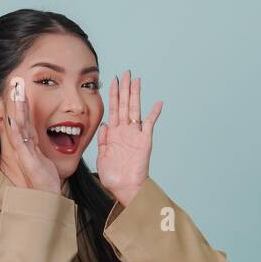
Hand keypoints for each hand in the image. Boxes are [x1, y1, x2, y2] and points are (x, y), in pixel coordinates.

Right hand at [0, 77, 60, 193]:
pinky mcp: (26, 160)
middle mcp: (23, 145)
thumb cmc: (46, 178)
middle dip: (16, 99)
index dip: (22, 102)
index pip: (24, 118)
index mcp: (29, 142)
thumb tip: (50, 131)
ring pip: (17, 126)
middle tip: (15, 81)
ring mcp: (23, 152)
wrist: (47, 197)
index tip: (21, 86)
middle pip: (17, 118)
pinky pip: (20, 142)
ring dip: (15, 109)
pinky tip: (13, 118)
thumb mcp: (45, 155)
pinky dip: (16, 129)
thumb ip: (43, 143)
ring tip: (15, 92)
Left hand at [95, 68, 161, 206]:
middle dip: (125, 88)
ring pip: (135, 110)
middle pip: (125, 105)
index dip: (112, 94)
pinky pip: (150, 125)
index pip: (113, 109)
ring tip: (137, 80)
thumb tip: (104, 125)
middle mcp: (125, 131)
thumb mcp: (102, 157)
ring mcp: (135, 135)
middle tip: (126, 73)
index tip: (112, 80)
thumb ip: (102, 140)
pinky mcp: (144, 141)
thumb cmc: (113, 176)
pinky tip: (158, 103)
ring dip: (136, 95)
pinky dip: (154, 114)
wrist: (124, 189)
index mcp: (113, 134)